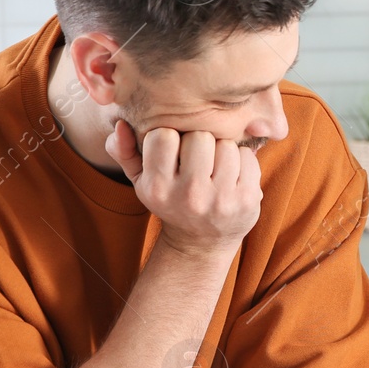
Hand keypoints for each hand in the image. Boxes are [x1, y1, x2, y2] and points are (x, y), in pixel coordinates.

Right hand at [116, 125, 261, 257]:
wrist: (202, 243)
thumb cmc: (170, 201)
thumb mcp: (141, 182)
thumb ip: (123, 152)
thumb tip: (120, 125)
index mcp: (158, 188)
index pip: (163, 135)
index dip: (170, 137)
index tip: (173, 150)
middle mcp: (190, 196)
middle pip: (199, 136)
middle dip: (199, 141)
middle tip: (197, 157)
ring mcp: (221, 199)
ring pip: (226, 144)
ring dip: (222, 149)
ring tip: (215, 165)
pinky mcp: (248, 200)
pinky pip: (248, 156)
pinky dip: (241, 159)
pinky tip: (232, 174)